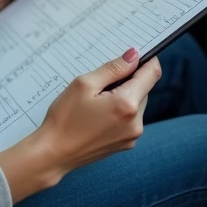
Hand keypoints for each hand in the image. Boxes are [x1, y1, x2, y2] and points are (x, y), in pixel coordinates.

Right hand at [0, 49, 161, 202]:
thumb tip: (134, 55)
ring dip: (124, 96)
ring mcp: (132, 136)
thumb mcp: (84, 84)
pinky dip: (119, 111)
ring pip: (137, 104)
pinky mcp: (125, 144)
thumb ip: (113, 68)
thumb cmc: (65, 118)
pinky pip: (130, 119)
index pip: (152, 74)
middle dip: (128, 80)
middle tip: (102, 81)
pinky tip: (98, 114)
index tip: (135, 54)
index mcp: (128, 104)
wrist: (54, 153)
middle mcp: (136, 122)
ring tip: (96, 100)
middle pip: (144, 89)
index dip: (147, 59)